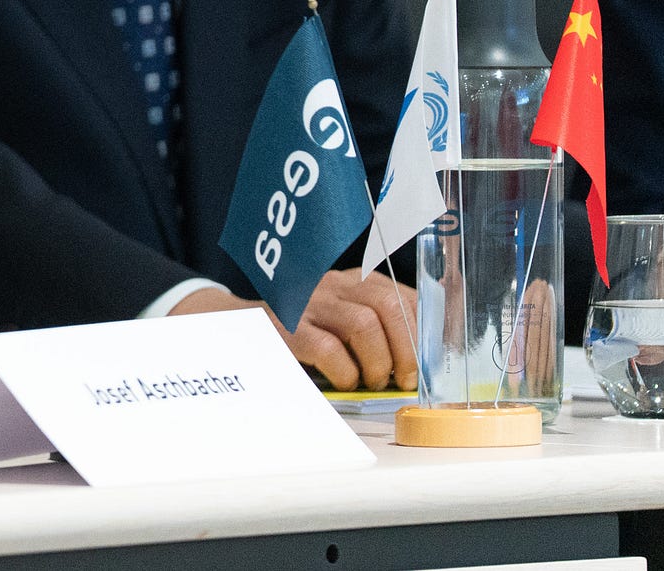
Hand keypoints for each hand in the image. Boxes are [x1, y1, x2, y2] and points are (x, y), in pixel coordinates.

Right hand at [171, 269, 417, 389]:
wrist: (238, 327)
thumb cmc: (302, 333)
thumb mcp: (341, 321)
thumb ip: (379, 329)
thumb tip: (425, 360)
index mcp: (353, 282)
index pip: (403, 295)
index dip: (422, 331)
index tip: (426, 363)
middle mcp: (333, 285)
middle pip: (388, 304)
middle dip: (406, 348)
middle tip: (403, 378)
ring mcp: (308, 303)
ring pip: (363, 324)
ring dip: (377, 362)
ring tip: (370, 380)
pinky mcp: (287, 326)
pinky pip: (328, 348)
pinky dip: (345, 372)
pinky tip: (342, 381)